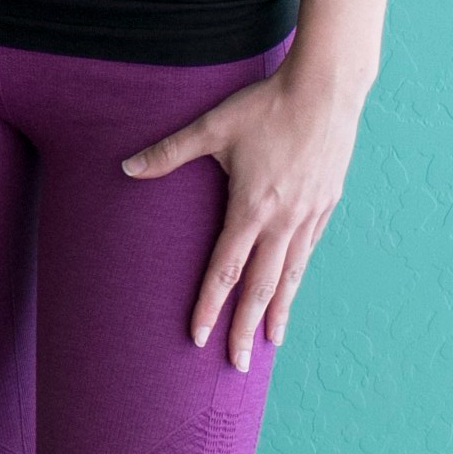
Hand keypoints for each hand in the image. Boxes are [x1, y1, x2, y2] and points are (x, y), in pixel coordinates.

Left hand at [121, 59, 368, 370]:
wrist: (327, 87)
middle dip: (246, 329)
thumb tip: (125, 168)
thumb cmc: (266, 104)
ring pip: (291, 274)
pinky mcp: (327, 203)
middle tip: (235, 365)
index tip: (199, 338)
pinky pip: (308, 250)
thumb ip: (169, 152)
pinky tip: (292, 285)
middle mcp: (283, 221)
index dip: (210, 308)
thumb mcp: (213, 127)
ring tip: (272, 340)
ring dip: (278, 310)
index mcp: (251, 209)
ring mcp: (309, 214)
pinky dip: (297, 274)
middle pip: (261, 287)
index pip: (225, 271)